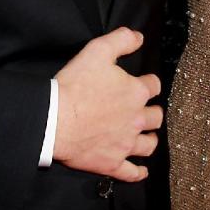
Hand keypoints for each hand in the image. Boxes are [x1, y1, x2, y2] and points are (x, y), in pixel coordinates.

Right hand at [54, 27, 161, 182]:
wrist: (54, 119)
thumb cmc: (74, 85)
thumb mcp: (98, 51)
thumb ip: (122, 40)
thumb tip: (139, 37)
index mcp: (135, 93)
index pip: (153, 86)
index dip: (149, 83)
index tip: (143, 84)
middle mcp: (136, 120)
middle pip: (156, 117)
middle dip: (152, 112)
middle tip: (144, 111)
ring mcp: (125, 144)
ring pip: (149, 144)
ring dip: (149, 139)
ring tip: (146, 136)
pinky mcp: (112, 163)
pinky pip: (131, 173)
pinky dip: (138, 172)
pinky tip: (141, 171)